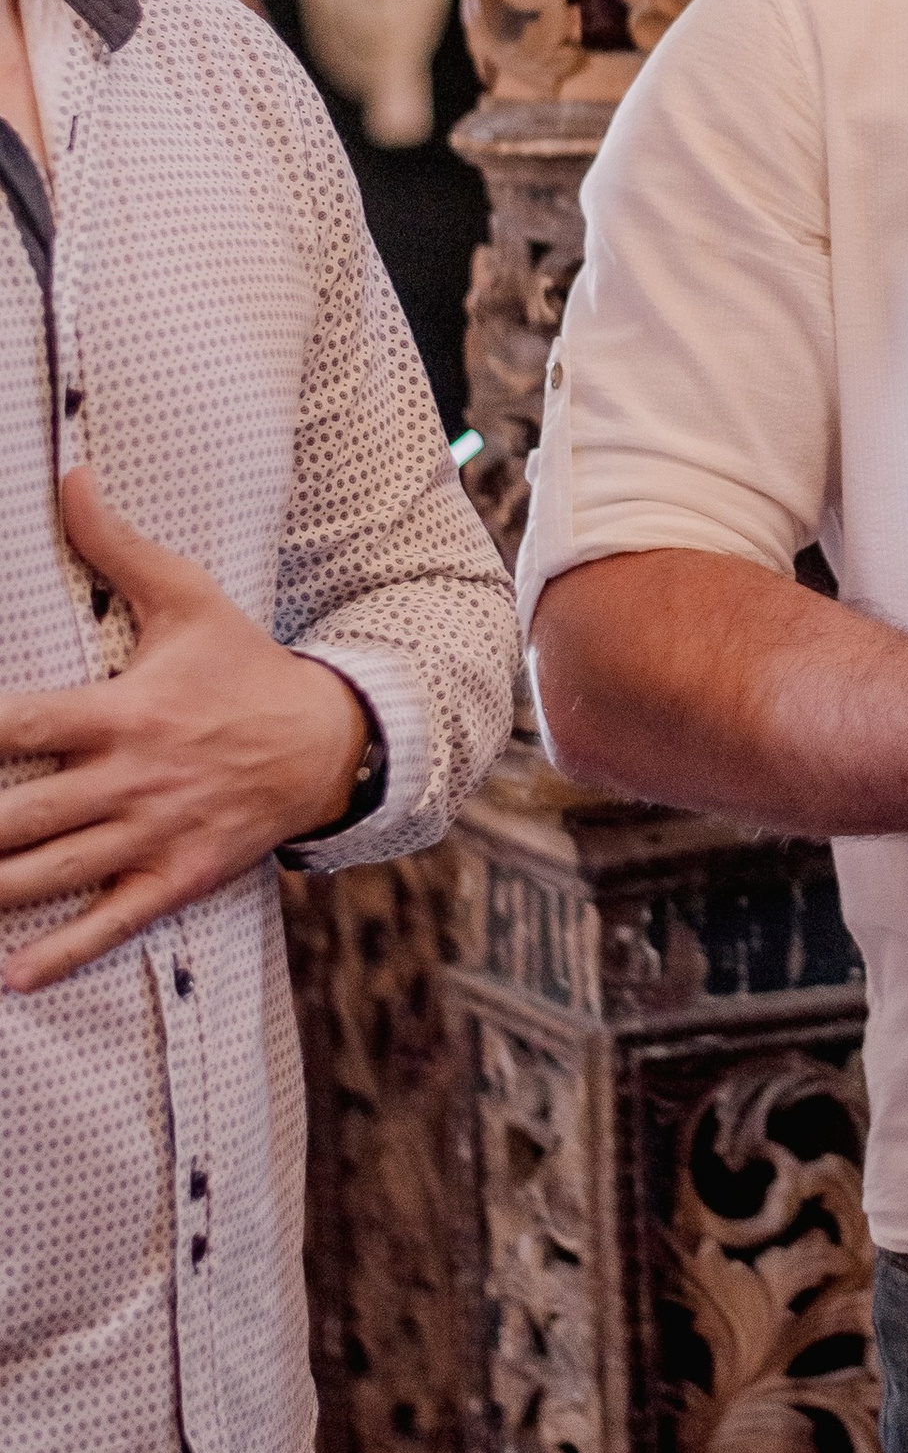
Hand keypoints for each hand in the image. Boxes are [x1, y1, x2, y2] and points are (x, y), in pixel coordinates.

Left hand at [0, 470, 370, 990]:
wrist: (331, 740)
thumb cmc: (246, 667)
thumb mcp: (189, 600)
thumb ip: (118, 545)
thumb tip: (70, 476)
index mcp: (122, 712)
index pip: (19, 726)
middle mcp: (130, 780)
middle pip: (19, 817)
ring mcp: (153, 836)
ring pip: (51, 874)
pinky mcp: (179, 877)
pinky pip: (113, 922)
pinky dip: (62, 954)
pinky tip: (11, 976)